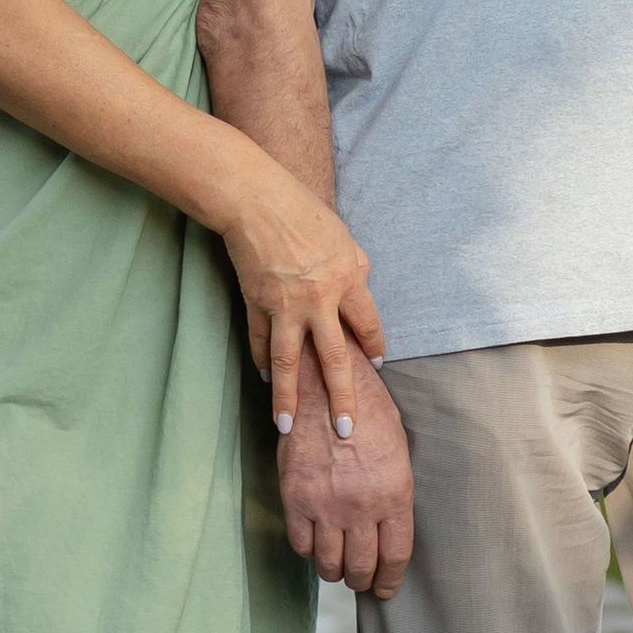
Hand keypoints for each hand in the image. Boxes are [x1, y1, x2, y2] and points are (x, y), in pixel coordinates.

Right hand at [218, 162, 386, 435]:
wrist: (257, 202)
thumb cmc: (304, 212)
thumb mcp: (344, 238)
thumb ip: (354, 271)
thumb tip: (357, 295)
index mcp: (349, 281)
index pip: (367, 327)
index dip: (373, 347)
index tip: (375, 365)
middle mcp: (320, 301)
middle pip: (334, 360)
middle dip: (341, 398)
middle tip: (346, 431)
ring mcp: (286, 307)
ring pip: (288, 364)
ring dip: (288, 398)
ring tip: (286, 427)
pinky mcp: (257, 305)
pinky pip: (261, 342)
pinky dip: (262, 361)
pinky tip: (265, 378)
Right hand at [277, 345, 413, 599]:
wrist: (325, 382)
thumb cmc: (368, 412)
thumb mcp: (398, 452)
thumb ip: (394, 495)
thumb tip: (389, 531)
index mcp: (395, 494)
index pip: (395, 557)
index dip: (390, 580)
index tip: (386, 589)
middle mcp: (361, 506)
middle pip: (361, 566)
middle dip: (362, 580)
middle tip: (361, 580)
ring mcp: (325, 504)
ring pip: (329, 562)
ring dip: (335, 572)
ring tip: (338, 568)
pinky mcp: (295, 497)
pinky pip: (300, 543)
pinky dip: (309, 551)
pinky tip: (315, 545)